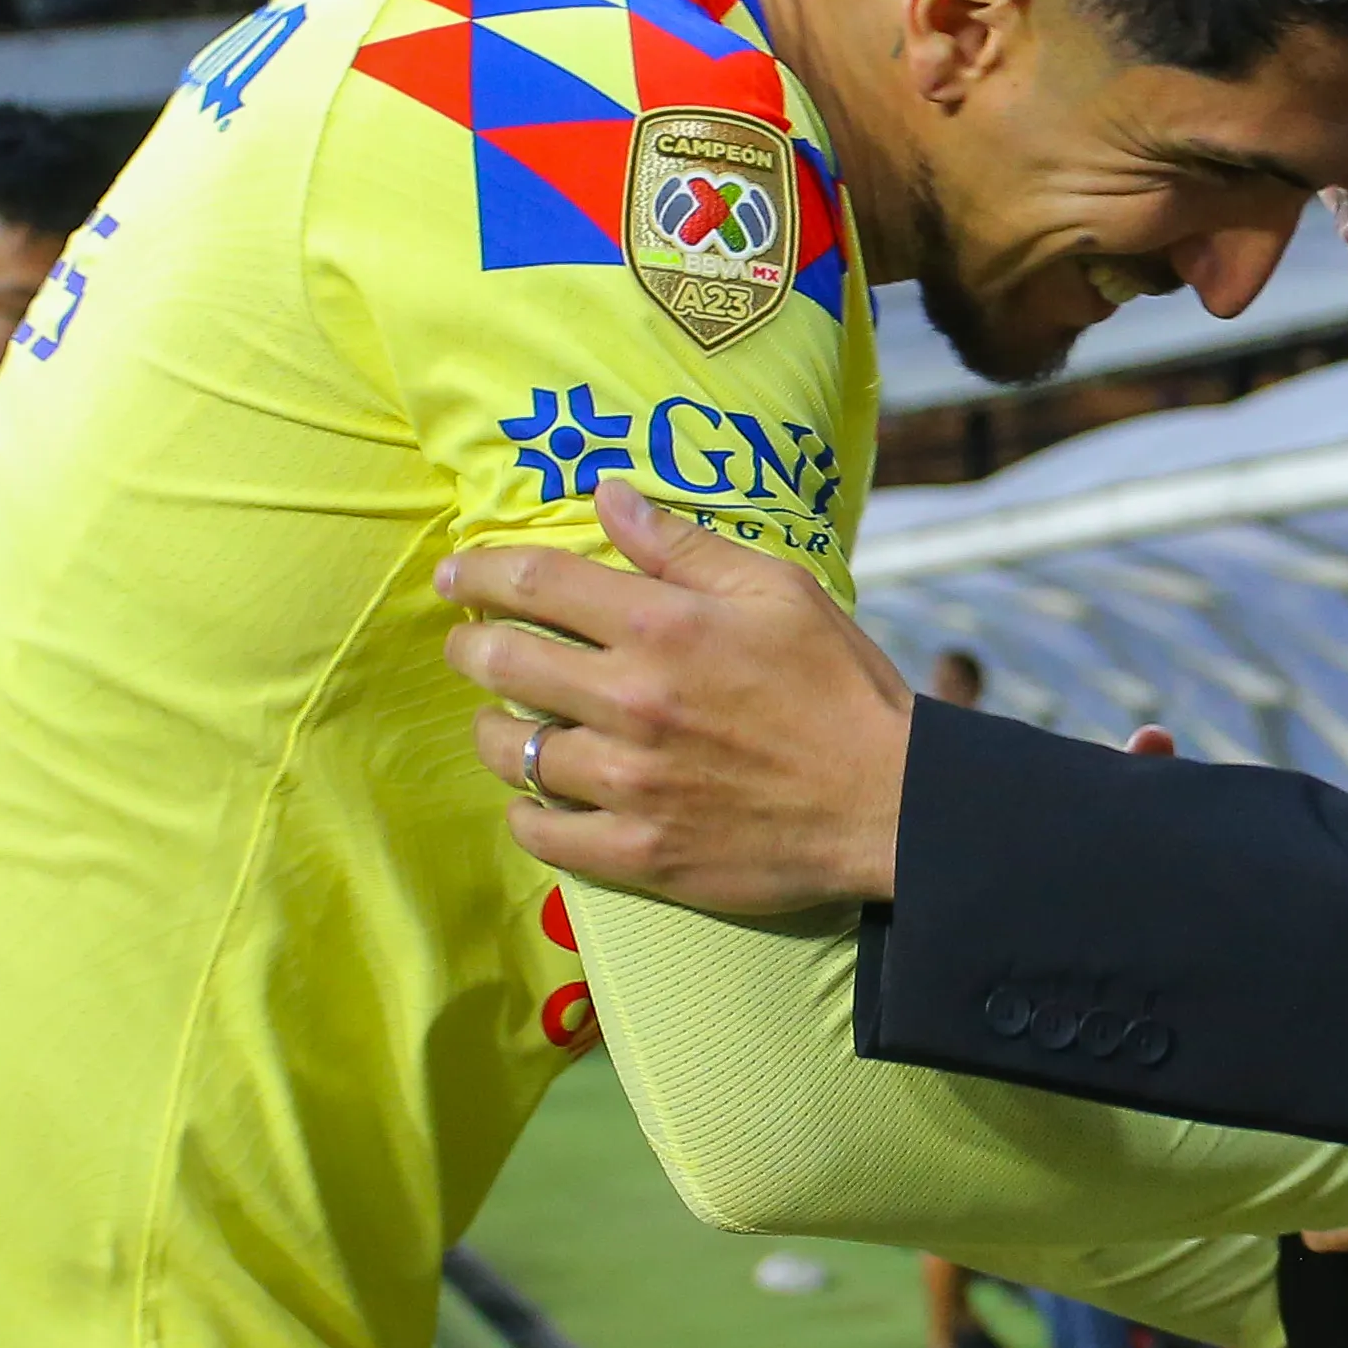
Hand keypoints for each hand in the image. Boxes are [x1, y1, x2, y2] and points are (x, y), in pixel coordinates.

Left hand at [444, 483, 914, 912]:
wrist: (890, 805)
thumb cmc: (840, 688)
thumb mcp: (778, 591)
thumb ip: (684, 546)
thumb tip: (608, 494)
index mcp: (664, 626)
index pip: (535, 582)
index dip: (480, 571)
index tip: (456, 574)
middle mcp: (632, 701)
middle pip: (500, 661)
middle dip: (471, 645)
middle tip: (472, 645)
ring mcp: (630, 783)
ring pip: (511, 750)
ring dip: (495, 729)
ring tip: (505, 722)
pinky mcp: (639, 852)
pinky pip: (540, 833)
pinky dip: (526, 812)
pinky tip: (538, 798)